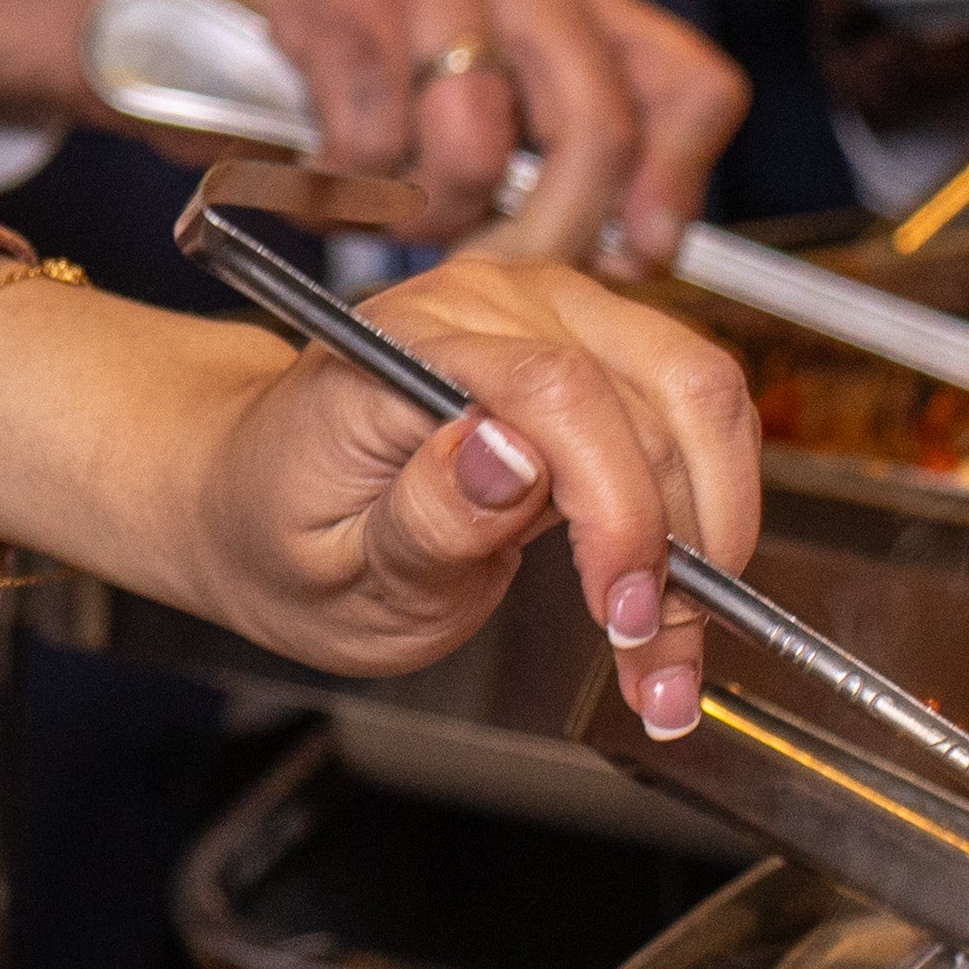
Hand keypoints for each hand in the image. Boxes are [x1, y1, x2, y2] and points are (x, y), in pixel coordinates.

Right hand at [0, 0, 740, 269]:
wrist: (183, 28)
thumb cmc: (344, 87)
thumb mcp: (478, 118)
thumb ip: (562, 164)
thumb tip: (639, 246)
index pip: (686, 82)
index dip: (675, 182)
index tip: (640, 252)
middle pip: (595, 122)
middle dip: (553, 225)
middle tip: (507, 271)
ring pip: (478, 139)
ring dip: (428, 204)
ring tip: (389, 199)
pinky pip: (373, 137)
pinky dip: (346, 180)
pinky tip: (325, 165)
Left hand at [0, 251, 764, 739]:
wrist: (255, 494)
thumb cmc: (280, 529)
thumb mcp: (327, 569)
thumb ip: (421, 520)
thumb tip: (506, 457)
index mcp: (396, 345)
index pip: (551, 392)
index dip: (615, 505)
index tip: (621, 609)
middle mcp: (484, 303)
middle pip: (649, 399)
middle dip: (675, 549)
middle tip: (656, 665)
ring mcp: (553, 310)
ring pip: (701, 402)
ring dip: (713, 535)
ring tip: (667, 648)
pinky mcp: (599, 342)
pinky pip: (700, 413)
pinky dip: (713, 510)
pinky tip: (676, 595)